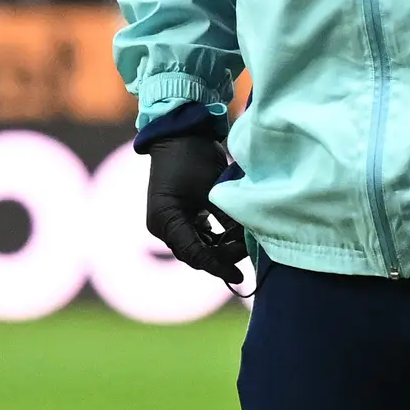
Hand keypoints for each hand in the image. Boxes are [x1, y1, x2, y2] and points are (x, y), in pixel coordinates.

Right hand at [142, 128, 247, 285]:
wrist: (179, 133)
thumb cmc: (193, 157)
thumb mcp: (214, 189)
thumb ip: (228, 218)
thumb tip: (247, 242)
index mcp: (165, 220)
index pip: (194, 253)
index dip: (218, 266)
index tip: (239, 276)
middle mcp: (162, 226)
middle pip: (194, 254)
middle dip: (221, 256)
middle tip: (247, 251)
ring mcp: (167, 222)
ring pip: (196, 246)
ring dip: (219, 248)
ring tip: (243, 243)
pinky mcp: (176, 215)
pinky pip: (196, 236)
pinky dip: (214, 238)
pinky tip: (234, 236)